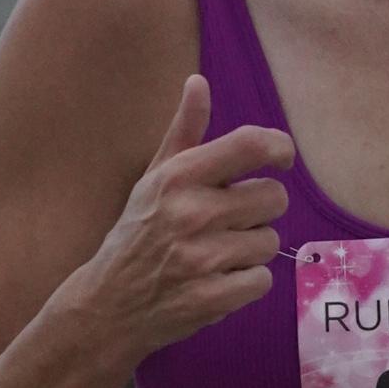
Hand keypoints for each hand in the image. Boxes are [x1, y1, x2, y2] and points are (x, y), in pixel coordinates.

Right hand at [87, 73, 291, 358]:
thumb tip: (198, 82)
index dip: (279, 148)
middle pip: (274, 197)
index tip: (281, 159)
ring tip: (217, 254)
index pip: (251, 145)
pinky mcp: (211, 299)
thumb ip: (184, 132)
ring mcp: (201, 259)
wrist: (107, 305)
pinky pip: (262, 280)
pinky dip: (246, 283)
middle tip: (229, 221)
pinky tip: (217, 281)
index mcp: (178, 176)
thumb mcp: (154, 178)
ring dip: (250, 250)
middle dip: (259, 209)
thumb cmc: (137, 234)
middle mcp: (191, 213)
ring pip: (270, 242)